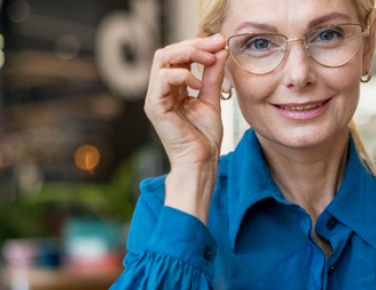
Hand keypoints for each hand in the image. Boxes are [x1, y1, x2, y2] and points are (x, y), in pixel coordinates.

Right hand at [145, 34, 228, 169]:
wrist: (201, 162)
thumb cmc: (205, 139)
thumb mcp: (211, 100)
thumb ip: (213, 76)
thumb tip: (220, 51)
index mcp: (173, 89)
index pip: (179, 56)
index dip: (199, 44)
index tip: (221, 41)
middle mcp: (161, 91)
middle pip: (169, 52)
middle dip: (194, 44)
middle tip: (217, 44)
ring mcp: (155, 98)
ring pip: (163, 58)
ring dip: (188, 53)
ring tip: (209, 61)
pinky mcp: (155, 107)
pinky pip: (163, 78)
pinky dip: (182, 74)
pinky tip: (198, 84)